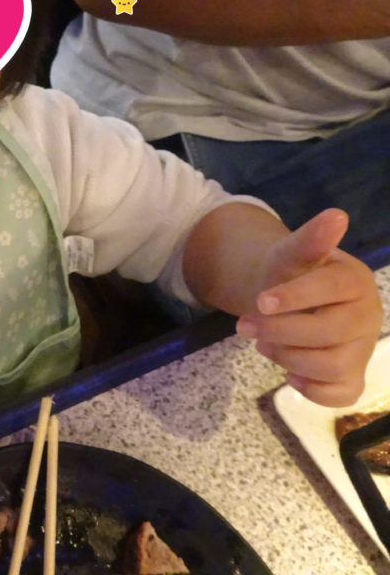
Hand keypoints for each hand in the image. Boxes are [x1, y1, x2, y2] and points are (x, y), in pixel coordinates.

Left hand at [236, 209, 382, 406]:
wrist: (284, 299)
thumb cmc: (291, 274)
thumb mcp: (290, 254)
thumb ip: (309, 241)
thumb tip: (336, 215)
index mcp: (356, 280)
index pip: (332, 289)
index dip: (295, 297)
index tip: (260, 301)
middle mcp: (368, 316)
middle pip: (329, 333)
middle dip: (279, 331)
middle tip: (244, 326)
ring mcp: (362, 348)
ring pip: (333, 366)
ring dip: (288, 357)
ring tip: (261, 344)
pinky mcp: (353, 375)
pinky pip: (343, 395)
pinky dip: (313, 390)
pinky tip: (289, 375)